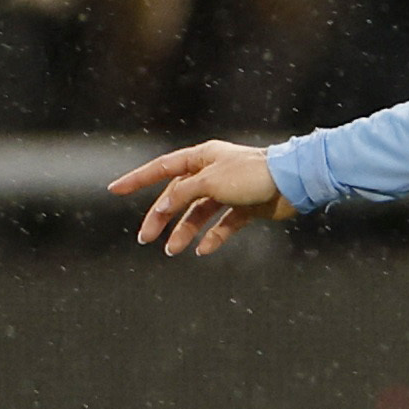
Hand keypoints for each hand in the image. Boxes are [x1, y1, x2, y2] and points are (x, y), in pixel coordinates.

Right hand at [113, 140, 289, 255]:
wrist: (293, 183)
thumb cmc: (252, 174)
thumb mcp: (209, 182)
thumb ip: (183, 193)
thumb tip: (163, 206)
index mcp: (202, 158)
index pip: (162, 168)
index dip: (137, 179)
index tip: (114, 189)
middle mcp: (213, 173)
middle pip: (178, 196)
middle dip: (161, 217)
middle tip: (145, 238)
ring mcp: (230, 191)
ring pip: (199, 213)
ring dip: (184, 231)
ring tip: (173, 250)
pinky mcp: (246, 207)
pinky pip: (224, 224)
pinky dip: (213, 237)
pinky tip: (203, 250)